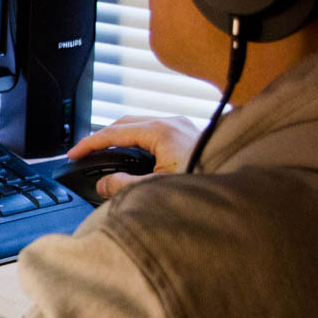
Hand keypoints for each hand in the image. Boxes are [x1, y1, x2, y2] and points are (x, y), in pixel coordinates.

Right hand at [66, 115, 201, 199]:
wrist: (243, 194)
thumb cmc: (207, 182)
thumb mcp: (158, 188)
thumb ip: (125, 187)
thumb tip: (104, 185)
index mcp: (161, 131)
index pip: (114, 132)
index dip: (90, 144)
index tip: (74, 154)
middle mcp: (173, 124)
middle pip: (126, 123)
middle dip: (104, 137)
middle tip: (87, 153)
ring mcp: (183, 129)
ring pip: (142, 127)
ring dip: (122, 139)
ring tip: (108, 156)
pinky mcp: (190, 138)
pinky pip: (156, 134)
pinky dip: (139, 143)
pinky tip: (137, 160)